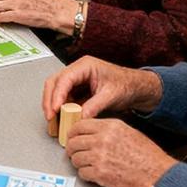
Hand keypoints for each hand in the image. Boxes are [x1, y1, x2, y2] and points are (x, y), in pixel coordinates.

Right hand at [42, 55, 163, 123]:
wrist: (136, 88)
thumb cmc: (126, 85)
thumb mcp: (111, 96)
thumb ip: (95, 106)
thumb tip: (80, 117)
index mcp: (85, 66)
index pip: (64, 79)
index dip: (57, 94)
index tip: (54, 109)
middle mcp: (77, 71)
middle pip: (54, 83)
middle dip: (49, 100)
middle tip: (50, 117)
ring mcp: (76, 80)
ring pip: (56, 91)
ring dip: (53, 106)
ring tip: (54, 121)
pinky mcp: (77, 90)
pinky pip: (64, 99)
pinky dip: (61, 109)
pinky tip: (62, 119)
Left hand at [65, 118, 177, 186]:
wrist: (157, 175)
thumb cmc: (147, 156)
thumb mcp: (128, 132)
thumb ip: (107, 130)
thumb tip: (90, 132)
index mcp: (109, 127)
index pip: (79, 126)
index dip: (73, 133)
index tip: (72, 137)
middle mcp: (102, 140)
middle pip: (73, 142)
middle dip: (72, 149)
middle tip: (74, 153)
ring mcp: (99, 157)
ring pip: (75, 158)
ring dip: (78, 162)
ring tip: (86, 164)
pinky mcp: (99, 174)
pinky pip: (82, 173)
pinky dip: (85, 174)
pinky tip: (93, 173)